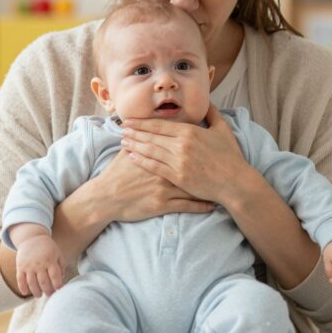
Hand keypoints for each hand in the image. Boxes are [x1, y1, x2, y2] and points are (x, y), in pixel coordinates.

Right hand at [15, 234, 64, 297]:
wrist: (32, 237)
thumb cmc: (48, 248)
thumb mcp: (58, 253)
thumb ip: (62, 266)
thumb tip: (62, 280)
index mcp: (50, 260)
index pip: (55, 276)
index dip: (57, 285)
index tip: (58, 289)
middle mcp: (39, 263)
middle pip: (44, 282)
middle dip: (48, 291)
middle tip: (49, 294)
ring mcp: (29, 265)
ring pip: (32, 283)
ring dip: (36, 292)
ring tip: (39, 295)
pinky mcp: (20, 266)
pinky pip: (20, 280)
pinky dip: (22, 287)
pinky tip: (25, 293)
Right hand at [94, 148, 215, 222]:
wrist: (106, 197)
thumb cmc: (116, 174)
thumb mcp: (126, 152)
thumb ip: (138, 140)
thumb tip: (142, 127)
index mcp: (156, 154)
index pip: (180, 146)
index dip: (197, 144)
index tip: (211, 142)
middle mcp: (163, 169)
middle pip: (191, 163)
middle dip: (208, 162)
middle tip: (225, 161)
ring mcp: (164, 187)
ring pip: (193, 185)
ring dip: (210, 186)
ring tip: (225, 185)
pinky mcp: (163, 204)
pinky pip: (187, 205)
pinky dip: (201, 205)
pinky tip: (212, 205)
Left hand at [120, 104, 259, 206]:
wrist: (236, 182)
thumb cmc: (231, 157)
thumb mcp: (223, 130)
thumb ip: (212, 113)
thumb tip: (207, 100)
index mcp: (190, 131)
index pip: (160, 124)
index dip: (142, 123)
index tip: (129, 120)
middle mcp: (181, 145)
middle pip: (151, 136)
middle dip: (134, 132)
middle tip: (120, 129)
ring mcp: (179, 162)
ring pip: (150, 151)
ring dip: (134, 145)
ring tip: (123, 141)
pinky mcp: (178, 177)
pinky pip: (155, 167)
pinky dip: (142, 161)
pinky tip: (132, 157)